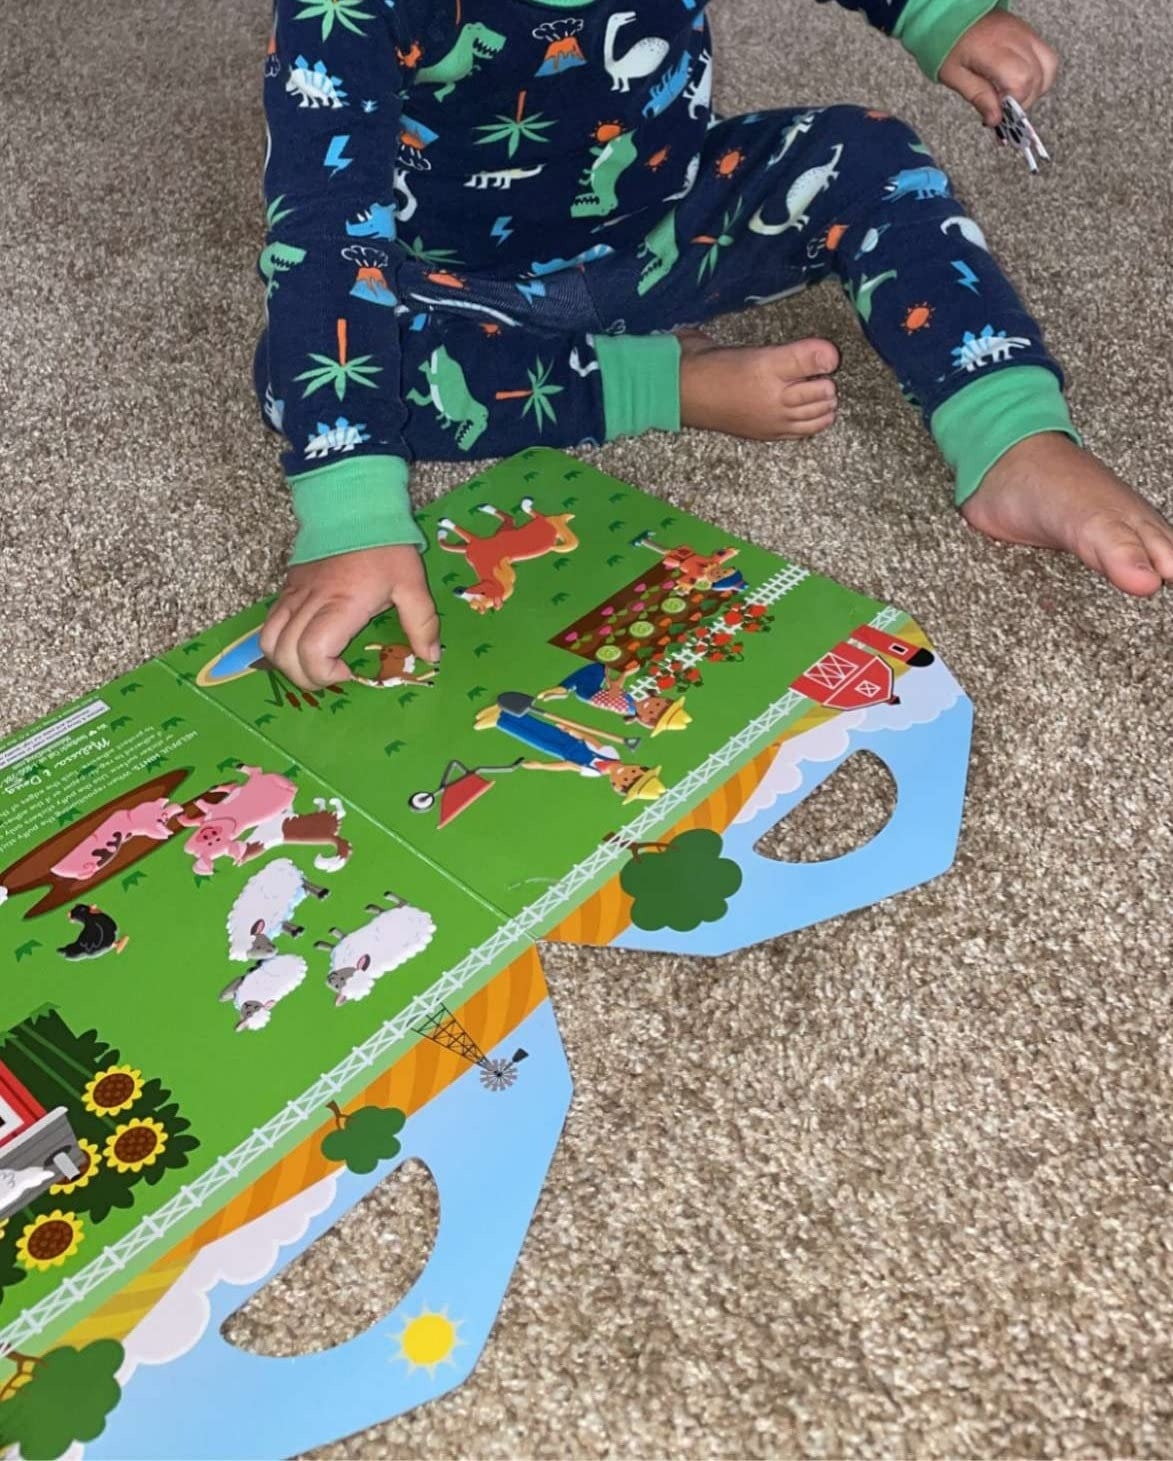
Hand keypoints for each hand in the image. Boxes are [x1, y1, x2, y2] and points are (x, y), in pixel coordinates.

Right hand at [260, 545, 440, 690]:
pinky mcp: (287, 587)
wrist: (355, 505)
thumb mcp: (412, 584)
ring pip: (268, 640)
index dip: (323, 673)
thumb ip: (422, 623)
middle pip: (284, 654)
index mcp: (341, 605)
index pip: (311, 652)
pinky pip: (269, 622)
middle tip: (332, 674)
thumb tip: (430, 657)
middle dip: (305, 677)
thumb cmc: (385, 546)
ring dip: (286, 662)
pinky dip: (280, 642)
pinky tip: (305, 643)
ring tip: (314, 663)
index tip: (347, 672)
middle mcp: (310, 603)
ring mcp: (293, 594)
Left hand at [939, 10, 1058, 125]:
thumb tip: (996, 119)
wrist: (952, 15)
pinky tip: (1020, 82)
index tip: (999, 114)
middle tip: (1005, 109)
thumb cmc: (949, 44)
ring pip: (1049, 64)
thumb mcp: (954, 76)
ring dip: (1038, 88)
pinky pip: (1046, 55)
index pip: (1021, 81)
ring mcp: (1025, 33)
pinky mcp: (1028, 32)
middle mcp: (1015, 39)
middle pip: (1038, 76)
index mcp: (993, 50)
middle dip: (1025, 100)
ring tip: (1015, 97)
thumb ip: (978, 96)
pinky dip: (1039, 74)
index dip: (1014, 104)